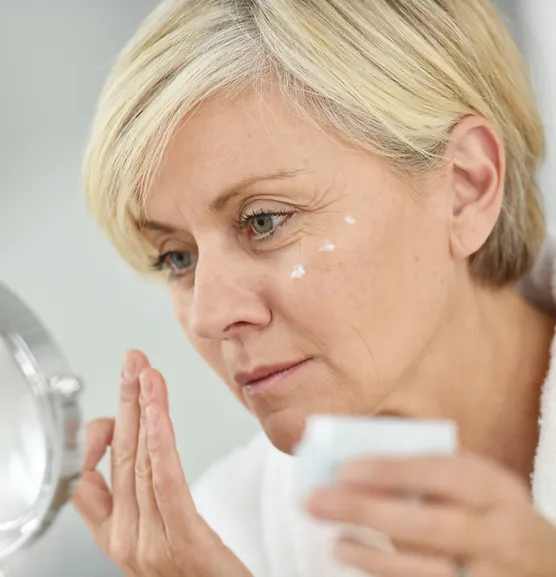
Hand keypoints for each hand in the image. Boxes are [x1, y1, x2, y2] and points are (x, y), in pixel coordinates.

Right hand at [72, 350, 251, 576]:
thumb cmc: (196, 575)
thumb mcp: (159, 537)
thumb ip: (143, 500)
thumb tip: (140, 452)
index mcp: (117, 536)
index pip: (90, 477)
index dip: (100, 433)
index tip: (125, 395)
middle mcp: (126, 539)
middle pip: (120, 457)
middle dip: (125, 402)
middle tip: (132, 361)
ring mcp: (151, 543)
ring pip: (141, 463)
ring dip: (143, 411)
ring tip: (147, 374)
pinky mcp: (185, 542)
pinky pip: (167, 484)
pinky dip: (159, 444)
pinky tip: (158, 415)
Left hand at [306, 452, 555, 575]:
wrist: (541, 564)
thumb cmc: (487, 509)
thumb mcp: (473, 480)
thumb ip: (425, 469)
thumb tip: (355, 461)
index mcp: (495, 490)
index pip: (444, 474)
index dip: (394, 470)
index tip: (345, 467)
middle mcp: (498, 534)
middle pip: (429, 525)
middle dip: (367, 510)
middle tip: (316, 498)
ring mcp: (488, 576)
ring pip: (425, 570)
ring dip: (371, 554)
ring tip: (332, 537)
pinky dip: (384, 574)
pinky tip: (352, 554)